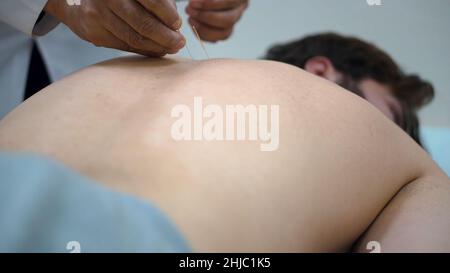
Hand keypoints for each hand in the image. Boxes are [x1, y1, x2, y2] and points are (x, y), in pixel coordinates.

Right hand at [44, 0, 185, 56]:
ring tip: (170, 48)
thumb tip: (175, 25)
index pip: (152, 1)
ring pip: (134, 39)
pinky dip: (143, 50)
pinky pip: (124, 46)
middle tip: (179, 43)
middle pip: (143, 24)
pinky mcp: (94, 33)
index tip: (178, 24)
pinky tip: (155, 50)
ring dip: (157, 47)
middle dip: (166, 37)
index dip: (168, 15)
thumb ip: (157, 1)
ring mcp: (98, 16)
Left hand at [185, 0, 248, 41]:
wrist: (206, 0)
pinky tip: (193, 25)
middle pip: (228, 21)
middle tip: (189, 10)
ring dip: (203, 28)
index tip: (193, 3)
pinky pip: (216, 39)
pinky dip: (202, 34)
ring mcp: (233, 22)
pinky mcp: (224, 30)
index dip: (211, 4)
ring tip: (190, 18)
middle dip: (205, 17)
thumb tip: (195, 3)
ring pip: (224, 33)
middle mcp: (239, 10)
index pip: (229, 2)